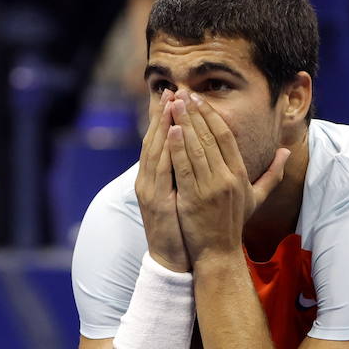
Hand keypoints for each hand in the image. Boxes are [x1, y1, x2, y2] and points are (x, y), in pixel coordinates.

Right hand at [134, 89, 190, 272]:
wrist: (173, 258)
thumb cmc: (183, 228)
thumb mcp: (185, 197)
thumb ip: (189, 174)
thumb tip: (200, 154)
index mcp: (156, 177)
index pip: (159, 140)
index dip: (166, 117)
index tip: (176, 95)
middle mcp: (148, 179)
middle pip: (153, 139)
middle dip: (163, 114)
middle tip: (171, 89)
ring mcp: (149, 189)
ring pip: (154, 150)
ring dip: (162, 125)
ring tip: (171, 102)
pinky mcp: (155, 201)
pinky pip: (161, 170)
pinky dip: (165, 150)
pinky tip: (172, 133)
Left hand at [166, 90, 288, 263]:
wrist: (219, 252)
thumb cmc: (234, 223)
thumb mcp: (256, 197)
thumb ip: (273, 173)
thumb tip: (286, 151)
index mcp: (239, 174)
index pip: (225, 136)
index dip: (211, 115)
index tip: (198, 99)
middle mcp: (227, 178)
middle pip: (209, 137)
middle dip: (195, 112)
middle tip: (182, 93)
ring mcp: (210, 188)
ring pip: (196, 148)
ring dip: (183, 123)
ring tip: (172, 104)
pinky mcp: (193, 198)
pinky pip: (184, 167)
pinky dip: (177, 147)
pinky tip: (169, 130)